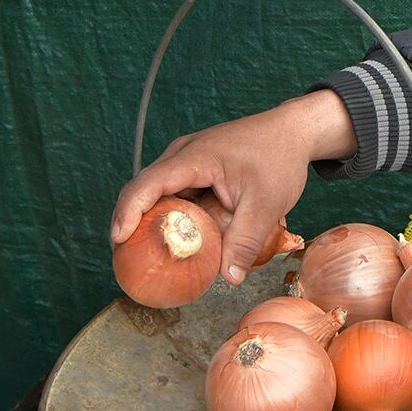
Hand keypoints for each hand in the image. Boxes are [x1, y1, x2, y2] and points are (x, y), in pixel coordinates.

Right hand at [109, 89, 355, 282]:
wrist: (292, 131)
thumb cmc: (280, 158)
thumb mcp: (267, 204)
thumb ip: (246, 241)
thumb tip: (229, 279)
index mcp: (194, 157)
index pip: (148, 183)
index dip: (128, 211)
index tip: (119, 240)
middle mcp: (182, 155)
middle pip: (143, 189)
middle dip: (130, 223)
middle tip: (127, 261)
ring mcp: (187, 160)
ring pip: (157, 193)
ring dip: (149, 221)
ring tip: (143, 256)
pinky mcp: (195, 169)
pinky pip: (173, 193)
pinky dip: (168, 215)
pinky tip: (174, 241)